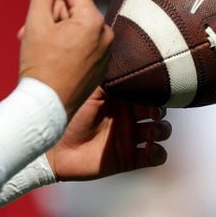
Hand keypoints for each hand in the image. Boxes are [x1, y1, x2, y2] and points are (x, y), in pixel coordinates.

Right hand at [18, 0, 112, 117]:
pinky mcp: (99, 65)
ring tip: (33, 45)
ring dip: (51, 29)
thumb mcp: (35, 24)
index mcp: (92, 21)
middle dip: (48, 13)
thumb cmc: (40, 67)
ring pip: (73, 25)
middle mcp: (105, 34)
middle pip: (71, 7)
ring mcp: (104, 51)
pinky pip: (79, 42)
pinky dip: (61, 42)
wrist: (46, 109)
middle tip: (28, 29)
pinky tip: (45, 55)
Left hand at [46, 87, 170, 180]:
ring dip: (161, 131)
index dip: (154, 92)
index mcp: (120, 98)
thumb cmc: (69, 114)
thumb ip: (109, 78)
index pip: (146, 92)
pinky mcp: (129, 158)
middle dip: (160, 112)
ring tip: (148, 133)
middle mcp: (128, 116)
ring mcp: (130, 137)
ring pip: (161, 132)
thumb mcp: (90, 91)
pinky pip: (156, 156)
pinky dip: (158, 153)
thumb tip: (124, 58)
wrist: (54, 146)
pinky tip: (149, 149)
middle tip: (151, 114)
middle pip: (159, 111)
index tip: (152, 92)